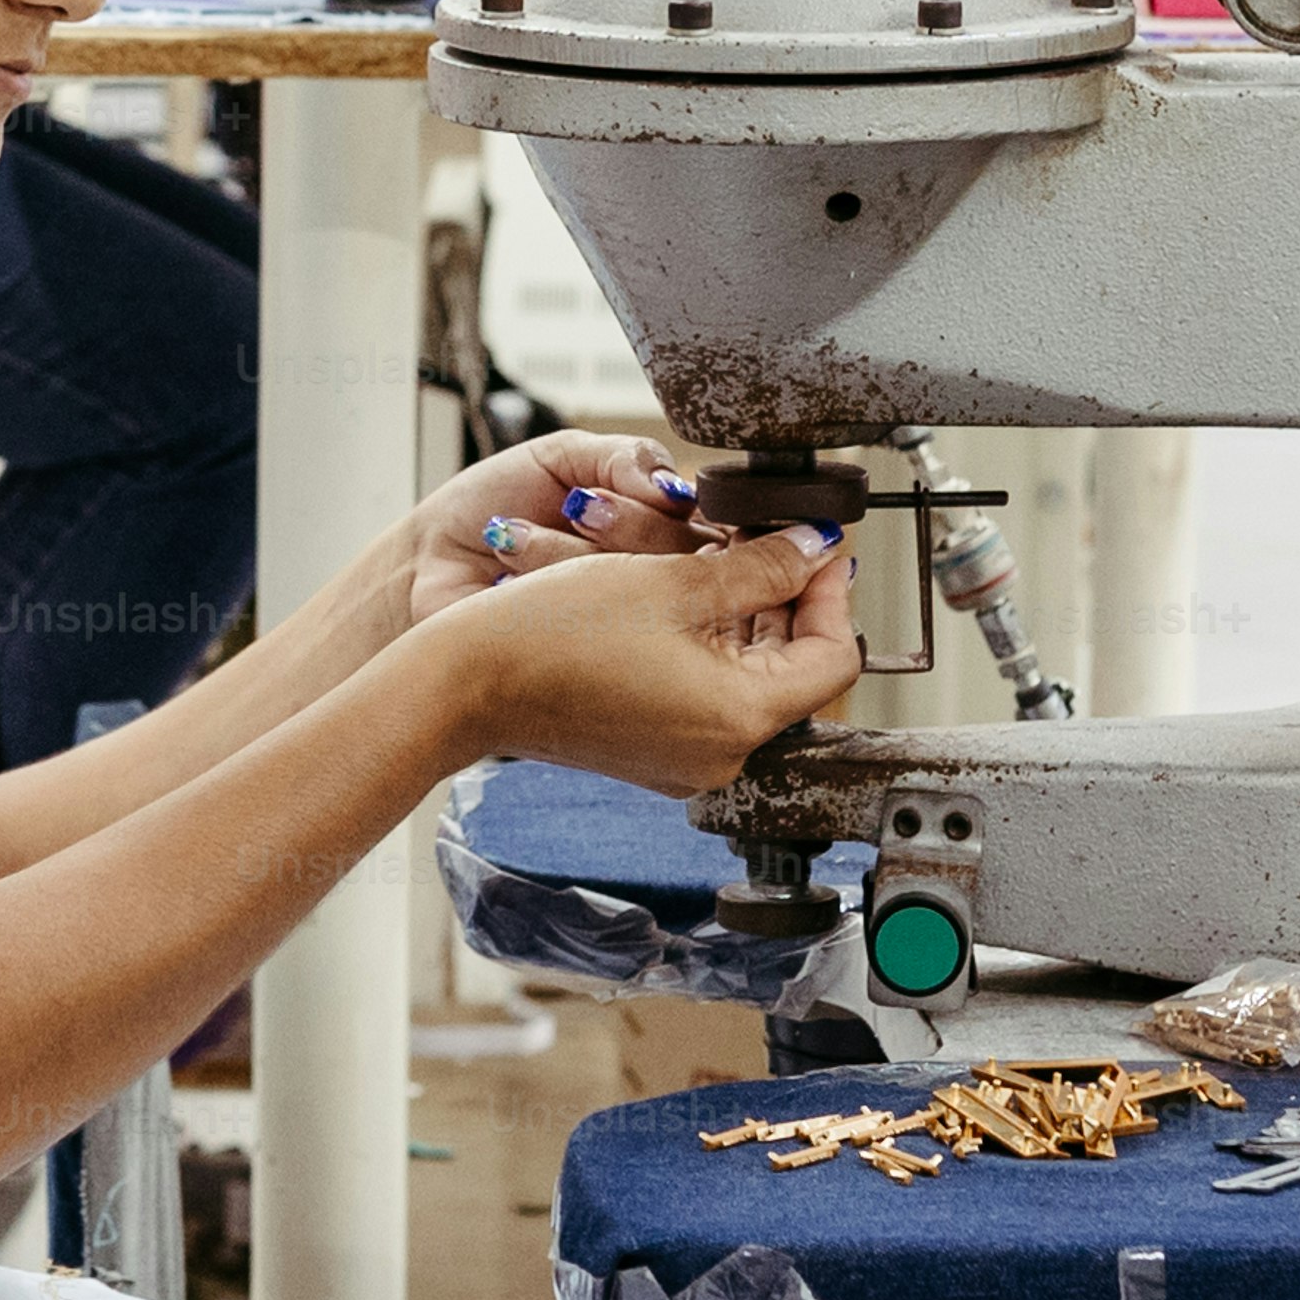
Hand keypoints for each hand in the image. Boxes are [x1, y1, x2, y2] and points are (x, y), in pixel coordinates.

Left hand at [385, 430, 718, 639]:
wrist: (428, 561)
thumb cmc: (494, 504)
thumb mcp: (562, 457)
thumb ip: (624, 458)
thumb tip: (675, 486)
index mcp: (662, 532)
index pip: (710, 526)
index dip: (679, 509)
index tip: (649, 494)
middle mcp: (654, 588)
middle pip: (688, 567)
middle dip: (627, 527)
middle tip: (575, 507)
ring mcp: (623, 634)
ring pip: (641, 600)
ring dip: (573, 556)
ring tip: (516, 536)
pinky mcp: (586, 667)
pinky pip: (591, 636)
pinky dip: (543, 591)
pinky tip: (506, 576)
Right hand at [408, 526, 858, 798]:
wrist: (466, 683)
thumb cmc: (554, 634)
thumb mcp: (672, 580)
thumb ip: (760, 565)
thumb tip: (817, 546)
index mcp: (740, 719)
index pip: (833, 656)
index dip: (831, 590)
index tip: (815, 543)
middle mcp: (721, 755)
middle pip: (793, 669)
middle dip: (786, 599)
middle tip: (767, 539)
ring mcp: (684, 760)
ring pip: (747, 678)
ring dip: (745, 617)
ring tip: (719, 558)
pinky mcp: (652, 751)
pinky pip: (705, 695)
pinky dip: (707, 646)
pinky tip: (683, 598)